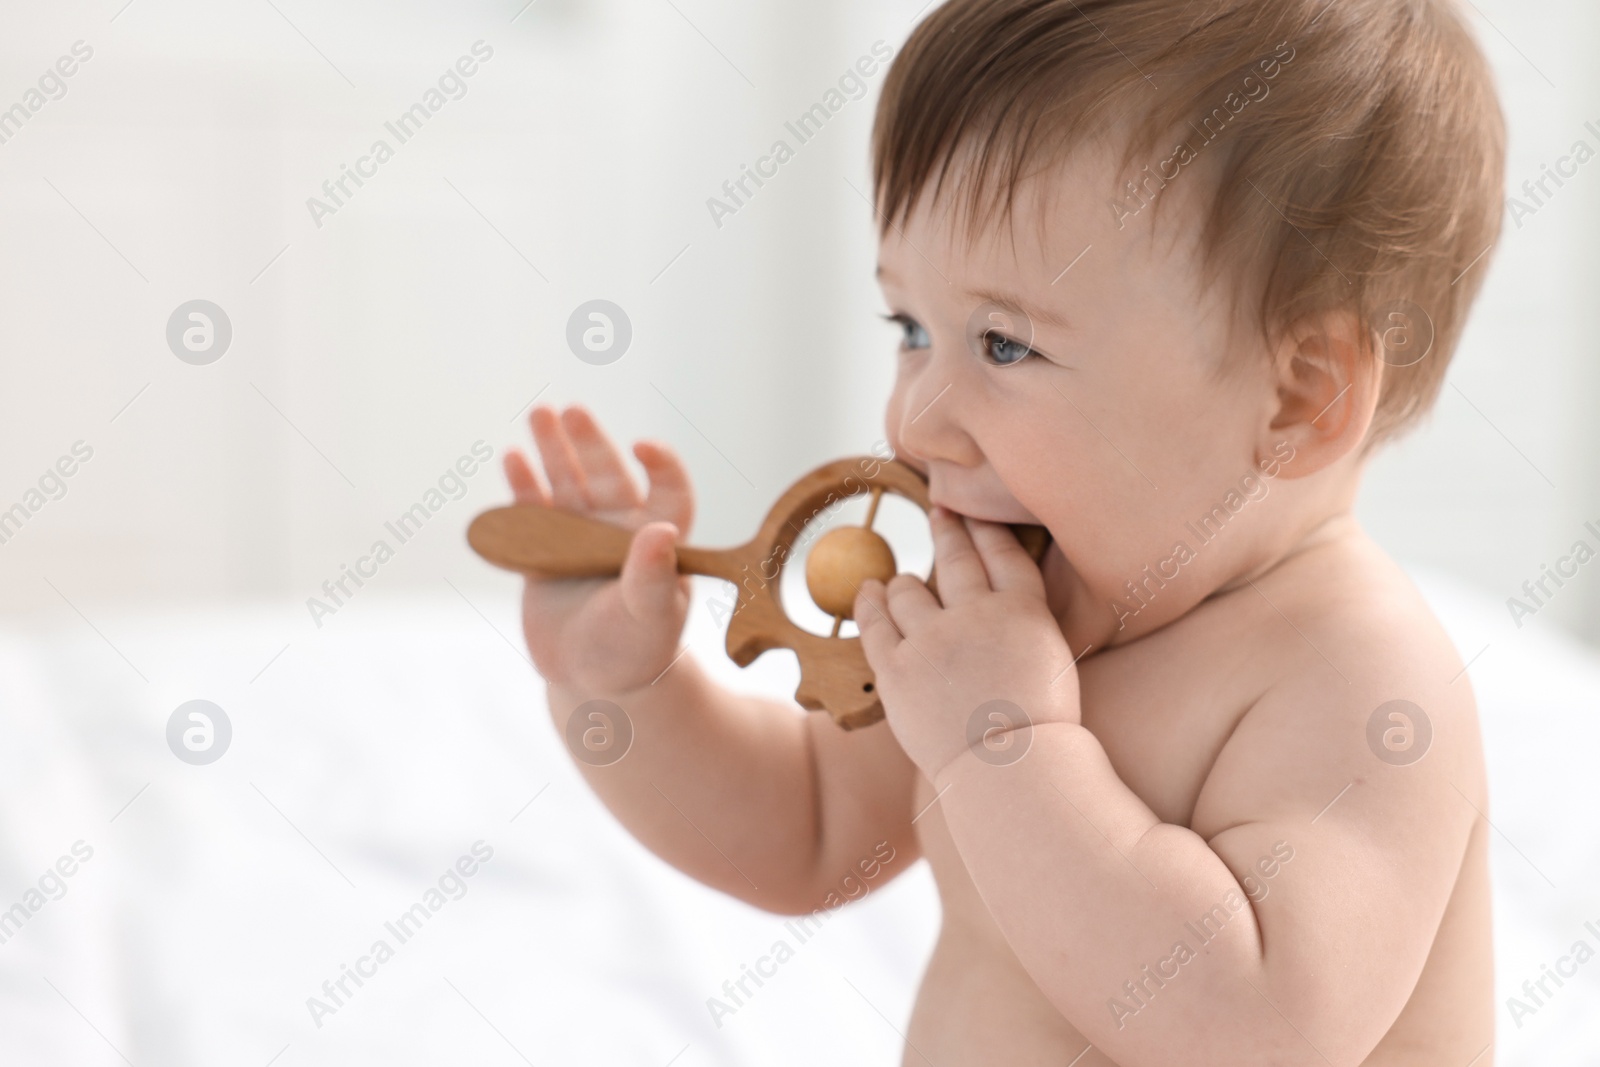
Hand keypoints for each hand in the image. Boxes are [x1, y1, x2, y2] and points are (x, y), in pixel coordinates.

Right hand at [503, 404, 694, 694]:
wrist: (593, 683)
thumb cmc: (636, 651)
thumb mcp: (650, 617)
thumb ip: (652, 577)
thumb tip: (662, 532)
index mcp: (659, 540)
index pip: (668, 491)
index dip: (661, 465)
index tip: (643, 446)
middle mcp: (620, 530)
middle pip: (607, 474)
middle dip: (589, 442)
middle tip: (571, 410)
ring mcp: (581, 539)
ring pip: (567, 484)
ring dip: (554, 450)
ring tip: (540, 414)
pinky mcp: (545, 553)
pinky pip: (532, 512)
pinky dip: (522, 486)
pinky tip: (513, 458)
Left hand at [855, 506, 1080, 782]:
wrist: (1013, 773)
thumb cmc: (1040, 731)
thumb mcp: (1051, 662)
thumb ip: (1026, 626)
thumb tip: (1004, 607)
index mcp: (1024, 611)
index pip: (1003, 553)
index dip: (985, 529)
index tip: (972, 512)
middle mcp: (976, 613)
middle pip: (957, 558)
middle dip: (947, 529)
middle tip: (940, 512)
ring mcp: (933, 640)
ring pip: (909, 591)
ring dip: (905, 583)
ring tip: (902, 582)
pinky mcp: (897, 669)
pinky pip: (875, 624)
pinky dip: (870, 603)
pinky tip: (869, 591)